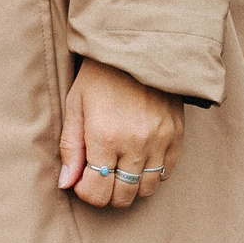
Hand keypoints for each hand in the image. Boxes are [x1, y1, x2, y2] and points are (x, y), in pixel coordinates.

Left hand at [58, 60, 182, 209]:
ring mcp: (160, 142)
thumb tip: (66, 183)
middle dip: (106, 193)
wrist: (138, 46)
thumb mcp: (75, 104)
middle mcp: (135, 144)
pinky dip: (152, 173)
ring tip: (119, 167)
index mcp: (104, 136)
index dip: (86, 192)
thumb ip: (70, 147)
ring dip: (130, 186)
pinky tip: (139, 157)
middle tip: (100, 175)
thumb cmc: (100, 74)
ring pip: (146, 190)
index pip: (97, 192)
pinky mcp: (177, 136)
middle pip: (122, 197)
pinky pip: (167, 173)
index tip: (82, 179)